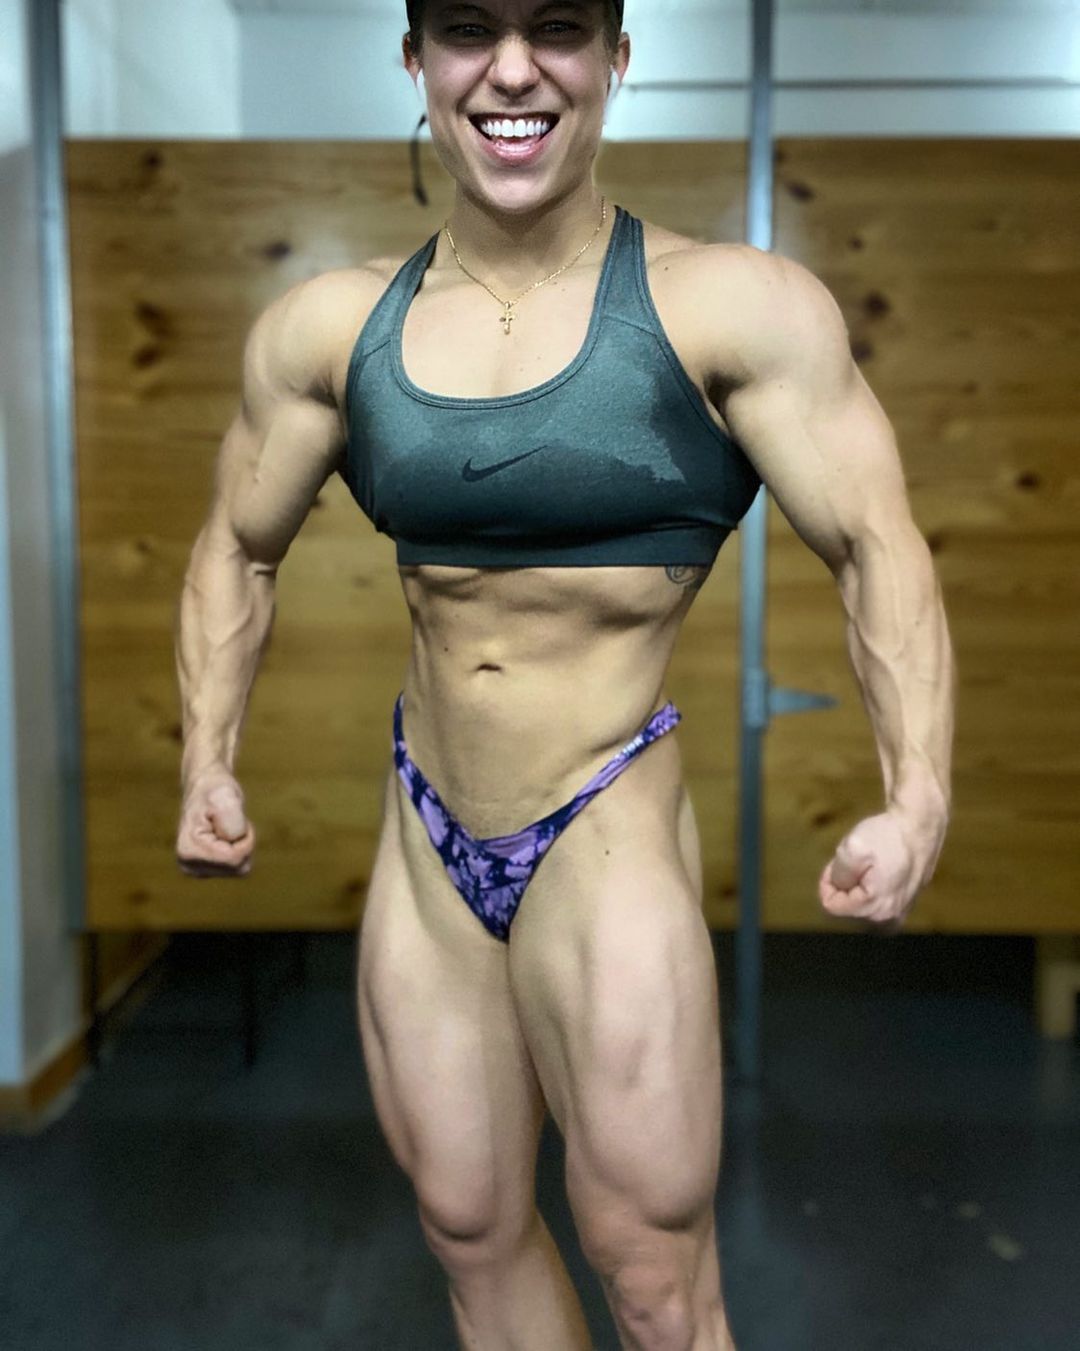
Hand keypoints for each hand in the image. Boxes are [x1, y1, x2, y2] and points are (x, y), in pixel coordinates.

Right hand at [177, 768, 254, 877]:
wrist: (205, 787)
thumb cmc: (215, 790)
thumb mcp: (225, 797)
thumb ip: (230, 820)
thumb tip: (233, 840)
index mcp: (188, 850)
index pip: (233, 858)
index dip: (245, 838)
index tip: (236, 817)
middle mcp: (188, 865)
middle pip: (238, 866)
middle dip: (244, 842)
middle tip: (232, 820)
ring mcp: (197, 869)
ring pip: (240, 868)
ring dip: (242, 845)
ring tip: (228, 826)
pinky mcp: (207, 869)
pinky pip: (238, 866)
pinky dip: (240, 850)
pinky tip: (227, 835)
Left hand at [818, 809, 937, 930]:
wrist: (920, 825)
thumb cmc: (887, 835)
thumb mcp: (852, 848)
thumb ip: (839, 874)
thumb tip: (840, 888)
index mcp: (874, 907)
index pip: (832, 905)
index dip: (828, 882)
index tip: (839, 862)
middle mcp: (889, 918)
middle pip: (847, 907)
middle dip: (845, 884)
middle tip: (855, 861)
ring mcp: (902, 912)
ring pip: (861, 904)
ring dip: (857, 885)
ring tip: (868, 863)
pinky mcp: (908, 903)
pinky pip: (878, 901)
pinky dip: (872, 887)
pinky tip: (880, 869)